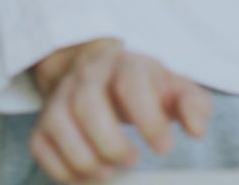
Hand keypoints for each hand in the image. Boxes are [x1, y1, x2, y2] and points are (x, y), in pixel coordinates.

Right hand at [28, 38, 212, 182]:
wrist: (95, 71)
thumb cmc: (142, 86)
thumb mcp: (173, 87)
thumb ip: (193, 105)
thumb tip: (197, 129)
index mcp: (124, 65)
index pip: (131, 84)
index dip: (148, 118)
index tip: (164, 149)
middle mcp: (87, 77)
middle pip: (87, 104)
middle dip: (110, 141)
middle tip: (133, 161)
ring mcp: (60, 98)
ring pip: (58, 124)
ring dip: (83, 157)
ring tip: (109, 173)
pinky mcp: (42, 123)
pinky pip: (40, 147)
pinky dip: (62, 170)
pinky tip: (89, 177)